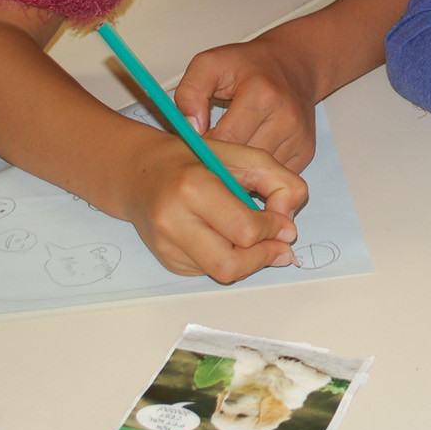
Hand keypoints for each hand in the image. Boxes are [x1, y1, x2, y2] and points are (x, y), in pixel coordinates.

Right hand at [118, 133, 309, 282]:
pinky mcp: (168, 262)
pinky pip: (210, 271)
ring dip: (250, 261)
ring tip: (258, 240)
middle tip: (279, 244)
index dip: (273, 230)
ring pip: (222, 273)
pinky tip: (228, 238)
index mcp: (192, 188)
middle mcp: (172, 221)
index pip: (245, 230)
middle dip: (263, 257)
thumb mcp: (243, 156)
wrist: (142, 173)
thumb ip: (279, 182)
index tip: (283, 223)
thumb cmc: (195, 160)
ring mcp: (166, 246)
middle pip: (231, 265)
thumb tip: (289, 228)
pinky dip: (230, 259)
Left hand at [174, 35, 317, 171]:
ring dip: (238, 171)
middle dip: (220, 162)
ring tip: (225, 154)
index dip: (204, 148)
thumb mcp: (210, 64)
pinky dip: (257, 173)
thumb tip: (190, 129)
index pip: (226, 139)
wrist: (293, 64)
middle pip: (243, 162)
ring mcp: (298, 137)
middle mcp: (286, 118)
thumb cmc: (250, 65)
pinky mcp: (305, 151)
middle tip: (205, 154)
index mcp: (262, 95)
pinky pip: (272, 175)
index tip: (192, 146)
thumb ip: (190, 92)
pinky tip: (246, 158)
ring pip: (258, 174)